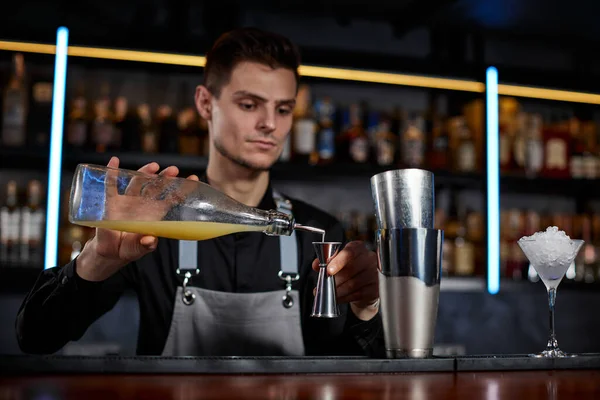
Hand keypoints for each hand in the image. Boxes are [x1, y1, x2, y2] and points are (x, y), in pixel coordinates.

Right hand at [76, 156, 198, 281]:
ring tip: (153, 166)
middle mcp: (143, 204)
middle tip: (173, 170)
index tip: (192, 179)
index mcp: (154, 214)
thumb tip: (150, 240)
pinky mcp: (111, 202)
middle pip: (156, 187)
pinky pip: (110, 186)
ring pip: (137, 183)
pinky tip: (114, 162)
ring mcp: (127, 201)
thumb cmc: (129, 248)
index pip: (171, 199)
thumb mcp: (138, 249)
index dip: (181, 190)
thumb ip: (145, 245)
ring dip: (144, 173)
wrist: (110, 252)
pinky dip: (111, 174)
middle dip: (165, 178)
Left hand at [312, 241, 379, 320]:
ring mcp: (374, 274)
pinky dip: (344, 297)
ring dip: (337, 290)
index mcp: (358, 248)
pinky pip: (356, 294)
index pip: (349, 252)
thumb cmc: (349, 272)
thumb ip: (326, 262)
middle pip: (351, 269)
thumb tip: (316, 265)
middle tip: (323, 285)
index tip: (328, 270)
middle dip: (334, 279)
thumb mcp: (337, 263)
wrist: (363, 288)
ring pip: (352, 284)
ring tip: (328, 293)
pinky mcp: (374, 289)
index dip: (338, 261)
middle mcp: (369, 259)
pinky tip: (337, 298)